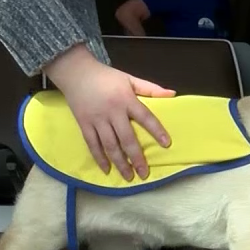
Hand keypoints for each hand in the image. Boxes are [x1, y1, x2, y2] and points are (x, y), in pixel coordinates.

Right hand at [43, 44, 174, 180]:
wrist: (76, 72)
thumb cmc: (106, 77)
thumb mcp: (130, 78)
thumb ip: (151, 88)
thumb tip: (173, 94)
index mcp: (126, 100)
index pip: (145, 117)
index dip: (156, 130)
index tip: (166, 144)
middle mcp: (112, 112)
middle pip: (127, 138)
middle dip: (137, 157)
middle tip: (144, 173)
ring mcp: (97, 120)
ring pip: (110, 145)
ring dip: (120, 162)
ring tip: (129, 177)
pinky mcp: (84, 124)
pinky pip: (92, 144)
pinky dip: (99, 158)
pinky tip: (106, 170)